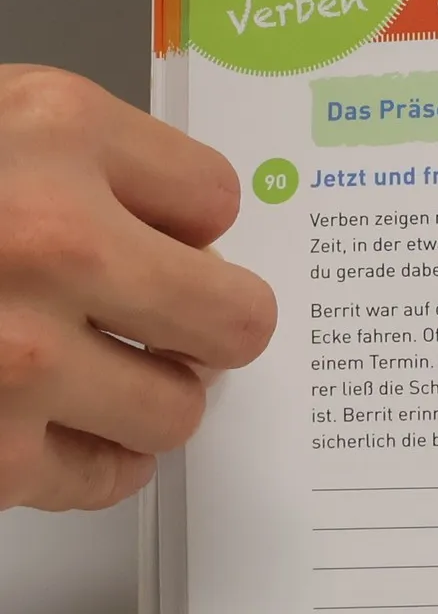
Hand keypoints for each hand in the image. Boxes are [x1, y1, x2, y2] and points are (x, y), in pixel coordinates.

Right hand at [0, 68, 275, 509]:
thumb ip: (75, 160)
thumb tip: (187, 225)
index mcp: (51, 134)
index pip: (215, 198)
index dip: (185, 228)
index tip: (154, 239)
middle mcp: (51, 239)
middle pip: (238, 317)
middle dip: (204, 327)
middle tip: (165, 327)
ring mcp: (23, 355)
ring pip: (177, 410)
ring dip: (138, 402)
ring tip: (75, 374)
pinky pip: (109, 478)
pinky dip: (80, 461)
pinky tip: (35, 422)